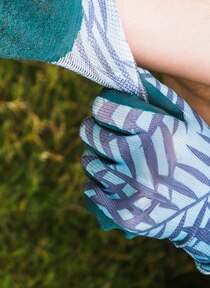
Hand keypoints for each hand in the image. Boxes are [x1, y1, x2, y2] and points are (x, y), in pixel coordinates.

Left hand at [81, 69, 209, 273]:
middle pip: (91, 133)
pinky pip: (90, 190)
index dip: (103, 106)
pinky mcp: (124, 214)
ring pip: (89, 161)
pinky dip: (97, 187)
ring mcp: (132, 189)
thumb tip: (130, 73)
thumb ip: (160, 96)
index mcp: (158, 131)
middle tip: (107, 135)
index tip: (106, 110)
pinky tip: (116, 185)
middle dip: (96, 130)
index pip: (104, 107)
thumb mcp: (190, 124)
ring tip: (118, 162)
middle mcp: (142, 158)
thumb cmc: (198, 158)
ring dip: (98, 159)